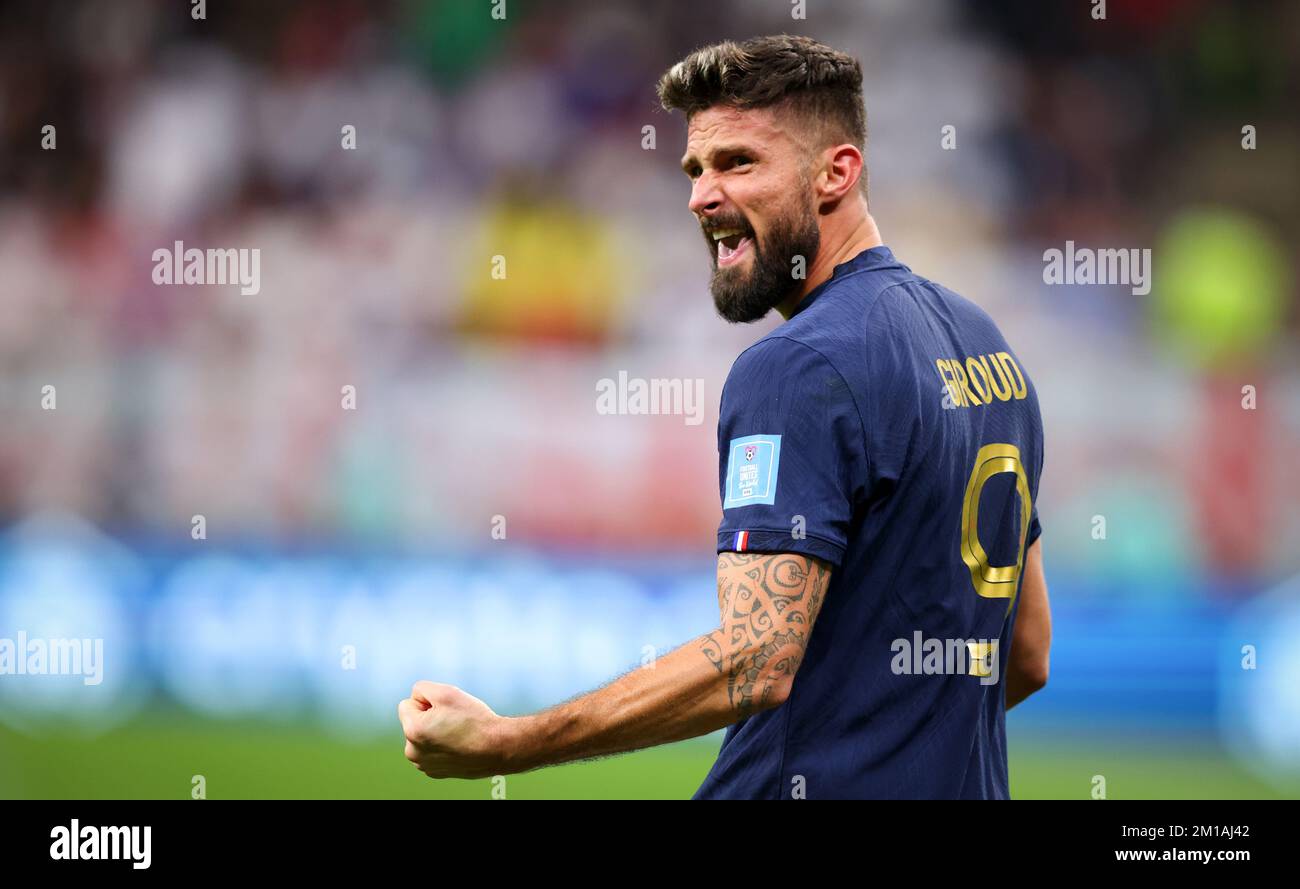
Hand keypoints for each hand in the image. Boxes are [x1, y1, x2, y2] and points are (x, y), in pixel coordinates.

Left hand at [397, 681, 511, 778]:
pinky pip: (432, 750)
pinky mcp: (435, 772)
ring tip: (458, 733)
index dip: (428, 701)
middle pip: (414, 721)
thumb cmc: (473, 719)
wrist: (497, 748)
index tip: (447, 709)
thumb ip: (422, 688)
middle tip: (454, 721)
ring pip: (423, 736)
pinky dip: (442, 745)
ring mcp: (424, 765)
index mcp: (412, 731)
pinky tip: (459, 745)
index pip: (408, 703)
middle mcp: (413, 752)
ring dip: (435, 731)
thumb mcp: (446, 692)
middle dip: (429, 717)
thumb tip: (415, 699)